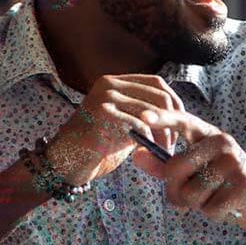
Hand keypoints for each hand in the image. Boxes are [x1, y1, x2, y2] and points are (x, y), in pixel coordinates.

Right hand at [51, 74, 184, 184]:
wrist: (64, 162)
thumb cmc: (95, 146)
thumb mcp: (123, 123)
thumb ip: (142, 113)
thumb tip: (174, 114)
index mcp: (115, 82)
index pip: (156, 82)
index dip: (174, 102)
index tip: (181, 123)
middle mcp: (110, 83)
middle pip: (158, 95)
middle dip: (172, 120)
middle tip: (172, 143)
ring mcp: (105, 97)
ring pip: (151, 111)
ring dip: (163, 134)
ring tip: (162, 150)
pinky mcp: (102, 113)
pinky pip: (138, 124)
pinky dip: (149, 140)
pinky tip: (147, 151)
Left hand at [130, 109, 245, 237]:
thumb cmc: (225, 185)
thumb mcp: (197, 172)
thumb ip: (166, 165)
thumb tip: (136, 155)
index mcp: (209, 135)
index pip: (184, 121)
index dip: (163, 118)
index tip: (143, 116)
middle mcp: (223, 143)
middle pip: (175, 169)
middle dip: (174, 191)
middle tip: (187, 199)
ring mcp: (235, 163)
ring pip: (190, 194)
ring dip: (197, 205)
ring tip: (215, 198)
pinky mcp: (245, 187)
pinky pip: (209, 209)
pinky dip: (214, 214)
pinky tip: (229, 206)